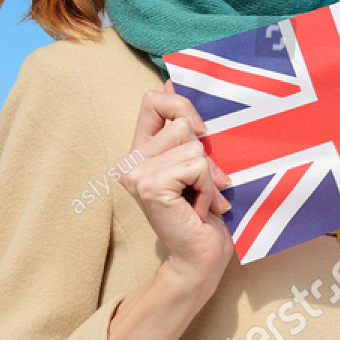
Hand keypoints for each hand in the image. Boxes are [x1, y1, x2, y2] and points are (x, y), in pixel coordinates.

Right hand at [117, 81, 234, 301]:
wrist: (199, 260)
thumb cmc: (203, 215)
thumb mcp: (196, 163)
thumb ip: (184, 129)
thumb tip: (172, 79)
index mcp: (139, 151)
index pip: (153, 100)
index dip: (181, 105)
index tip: (200, 131)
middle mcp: (130, 160)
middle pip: (182, 123)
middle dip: (206, 154)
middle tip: (205, 185)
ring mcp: (136, 173)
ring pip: (194, 147)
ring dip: (209, 176)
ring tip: (201, 200)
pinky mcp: (149, 185)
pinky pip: (196, 165)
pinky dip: (207, 187)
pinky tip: (198, 209)